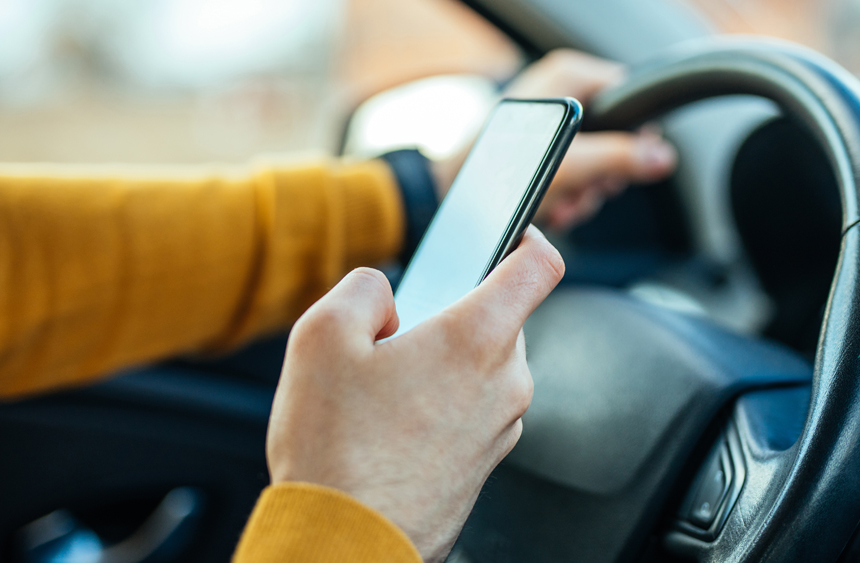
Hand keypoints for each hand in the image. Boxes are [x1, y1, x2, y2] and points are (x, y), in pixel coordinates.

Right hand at [266, 226, 564, 561]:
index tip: (514, 234)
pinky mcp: (489, 460)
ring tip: (385, 391)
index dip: (528, 239)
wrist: (344, 544)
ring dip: (446, 362)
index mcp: (476, 338)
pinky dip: (446, 402)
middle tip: (396, 336)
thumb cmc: (335, 450)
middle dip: (453, 314)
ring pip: (485, 366)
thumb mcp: (321, 337)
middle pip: (500, 318)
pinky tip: (394, 424)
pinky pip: (476, 408)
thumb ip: (365, 288)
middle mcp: (505, 382)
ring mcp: (502, 426)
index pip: (538, 266)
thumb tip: (387, 296)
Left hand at [433, 49, 676, 230]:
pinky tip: (553, 209)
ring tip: (562, 205)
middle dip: (604, 175)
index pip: (631, 95)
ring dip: (585, 192)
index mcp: (570, 77)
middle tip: (587, 190)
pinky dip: (568, 195)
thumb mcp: (573, 166)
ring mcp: (550, 124)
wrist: (452, 196)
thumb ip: (621, 159)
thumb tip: (661, 158)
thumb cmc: (498, 172)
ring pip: (596, 160)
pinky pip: (574, 172)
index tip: (633, 164)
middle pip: (616, 134)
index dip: (638, 135)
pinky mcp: (539, 150)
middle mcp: (561, 93)